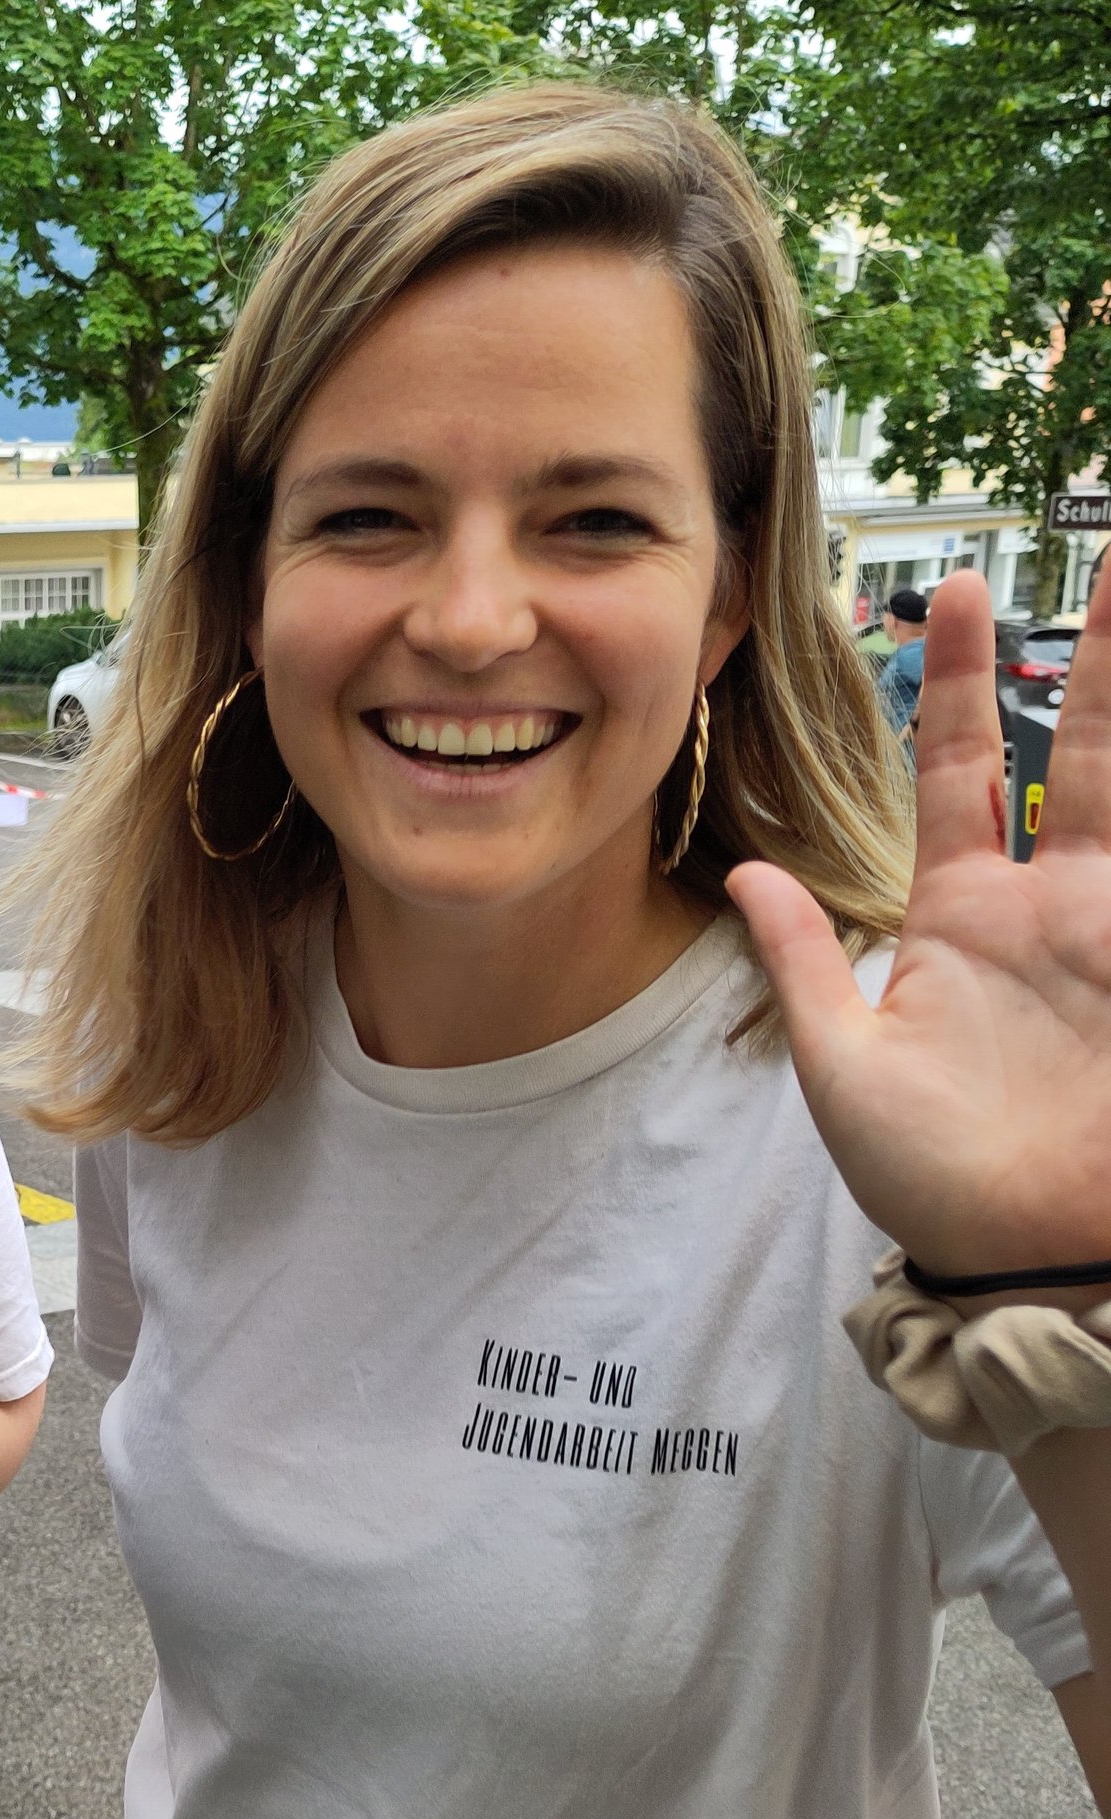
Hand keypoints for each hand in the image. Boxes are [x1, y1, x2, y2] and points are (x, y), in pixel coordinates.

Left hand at [730, 566, 1110, 1280]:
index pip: (962, 771)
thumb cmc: (930, 1178)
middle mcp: (1050, 907)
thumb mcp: (842, 1063)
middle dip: (1095, 655)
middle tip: (1106, 556)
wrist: (1024, 1262)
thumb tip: (744, 870)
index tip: (945, 596)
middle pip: (1085, 750)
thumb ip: (801, 960)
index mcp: (961, 915)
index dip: (957, 684)